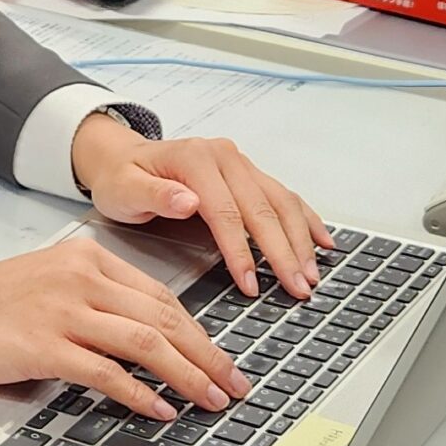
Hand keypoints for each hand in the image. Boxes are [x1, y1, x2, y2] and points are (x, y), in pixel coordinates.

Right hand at [0, 237, 247, 421]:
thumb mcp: (46, 284)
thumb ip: (92, 301)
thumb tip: (142, 340)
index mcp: (87, 258)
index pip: (159, 295)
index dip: (197, 330)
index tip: (221, 358)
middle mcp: (80, 278)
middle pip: (163, 317)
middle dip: (208, 355)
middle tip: (235, 384)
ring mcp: (62, 310)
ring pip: (145, 342)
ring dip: (188, 375)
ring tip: (212, 400)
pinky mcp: (42, 345)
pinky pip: (106, 372)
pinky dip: (139, 394)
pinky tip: (159, 410)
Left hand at [71, 116, 334, 301]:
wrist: (122, 158)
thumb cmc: (122, 178)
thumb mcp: (124, 188)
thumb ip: (154, 195)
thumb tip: (188, 201)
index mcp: (196, 159)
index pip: (227, 212)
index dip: (241, 251)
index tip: (251, 283)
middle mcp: (225, 157)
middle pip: (263, 208)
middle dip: (283, 252)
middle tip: (298, 288)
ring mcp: (241, 164)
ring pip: (281, 202)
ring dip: (300, 240)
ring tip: (311, 275)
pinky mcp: (250, 174)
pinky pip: (285, 196)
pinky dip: (307, 219)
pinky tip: (323, 241)